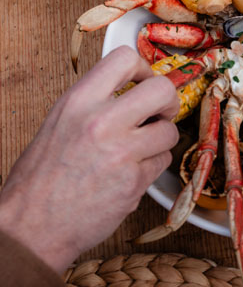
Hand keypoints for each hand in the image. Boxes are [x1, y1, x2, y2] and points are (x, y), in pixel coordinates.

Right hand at [0, 46, 178, 272]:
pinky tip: (129, 175)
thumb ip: (94, 102)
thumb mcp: (59, 122)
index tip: (143, 82)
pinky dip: (151, 167)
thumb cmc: (40, 178)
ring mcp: (121, 153)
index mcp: (78, 101)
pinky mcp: (134, 183)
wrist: (30, 228)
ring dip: (159, 140)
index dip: (142, 68)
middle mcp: (101, 121)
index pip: (124, 57)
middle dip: (168, 101)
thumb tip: (132, 89)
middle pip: (162, 89)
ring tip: (138, 151)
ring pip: (169, 131)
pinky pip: (161, 162)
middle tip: (160, 113)